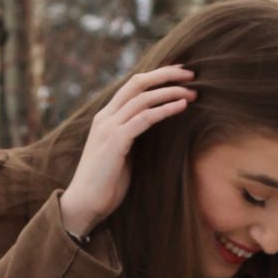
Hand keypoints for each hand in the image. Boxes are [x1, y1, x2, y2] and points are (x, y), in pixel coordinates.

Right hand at [58, 64, 194, 234]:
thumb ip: (132, 136)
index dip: (156, 76)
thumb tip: (152, 128)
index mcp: (105, 117)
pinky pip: (145, 118)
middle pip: (138, 83)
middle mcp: (105, 117)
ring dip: (170, 92)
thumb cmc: (105, 184)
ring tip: (192, 92)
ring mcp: (109, 128)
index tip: (179, 73)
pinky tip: (182, 107)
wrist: (84, 203)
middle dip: (165, 75)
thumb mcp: (121, 153)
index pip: (132, 86)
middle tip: (190, 74)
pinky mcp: (116, 142)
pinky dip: (165, 110)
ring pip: (143, 98)